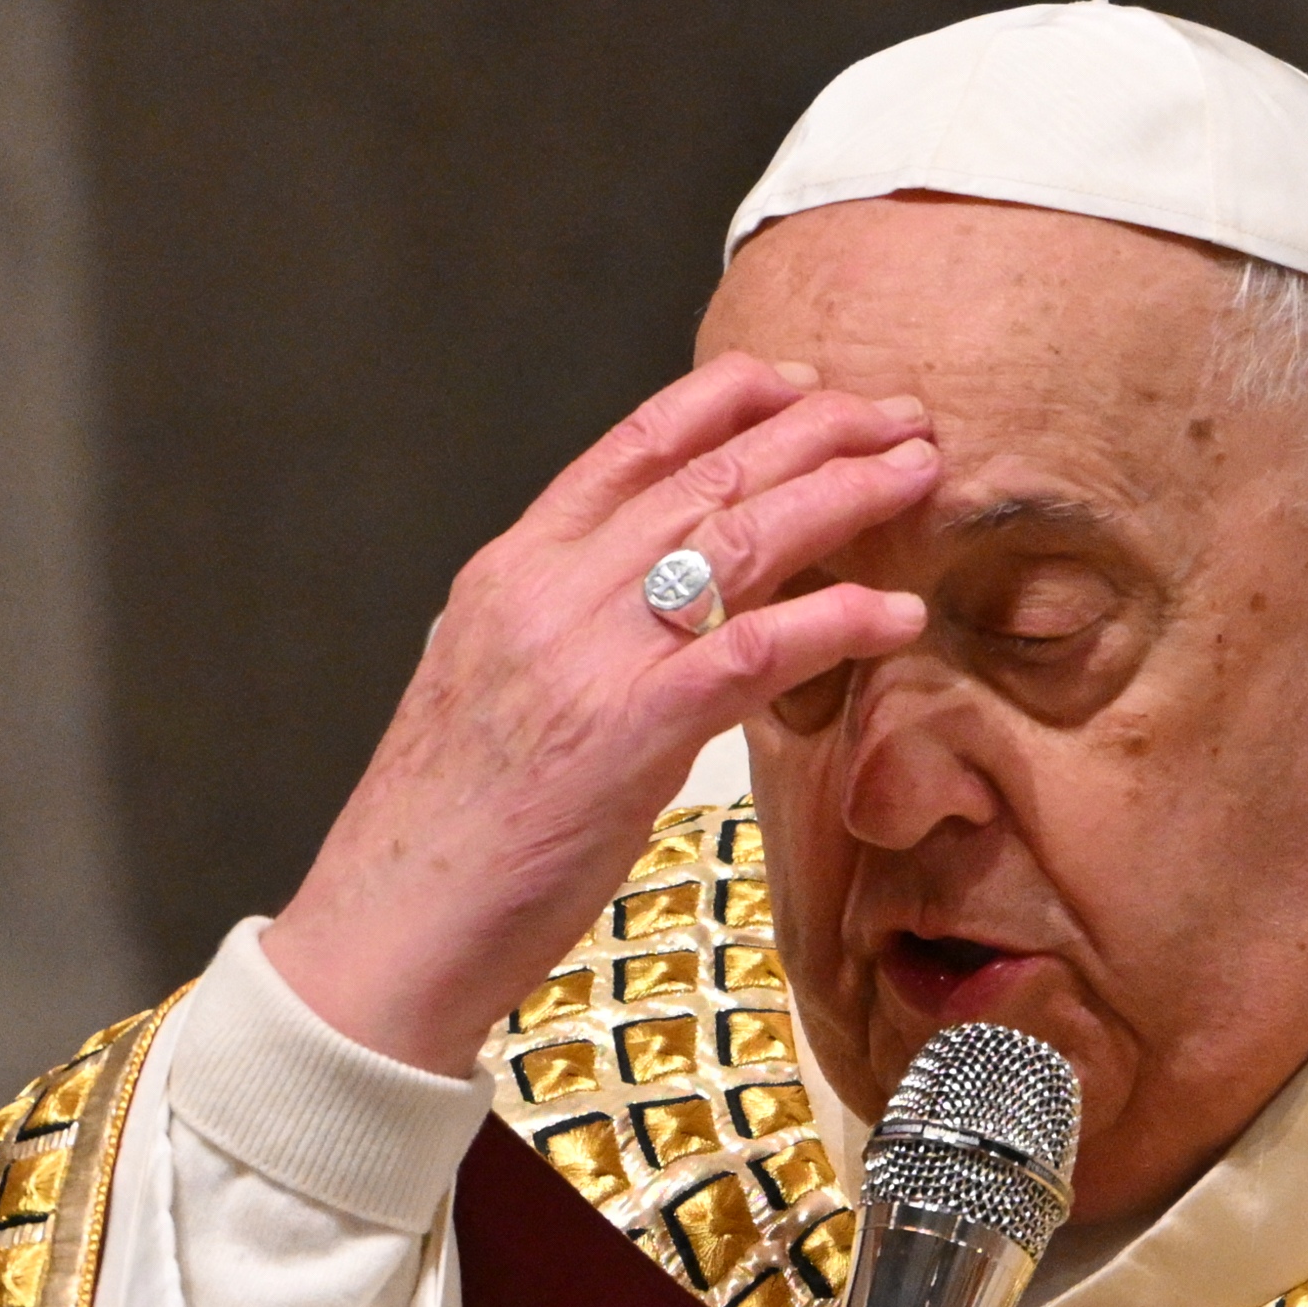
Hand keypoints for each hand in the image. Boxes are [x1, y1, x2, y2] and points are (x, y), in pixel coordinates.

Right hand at [265, 358, 941, 1075]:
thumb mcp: (494, 686)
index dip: (732, 397)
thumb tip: (660, 604)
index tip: (804, 382)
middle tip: (900, 419)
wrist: (389, 924)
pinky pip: (757, 646)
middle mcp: (549, 589)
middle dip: (818, 429)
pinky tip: (898, 613)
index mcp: (512, 569)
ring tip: (918, 475)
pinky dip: (840, 618)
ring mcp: (589, 654)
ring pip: (739, 535)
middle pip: (705, 472)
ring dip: (845, 494)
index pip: (634, 443)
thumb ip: (570, 627)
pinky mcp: (630, 730)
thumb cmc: (446, 830)